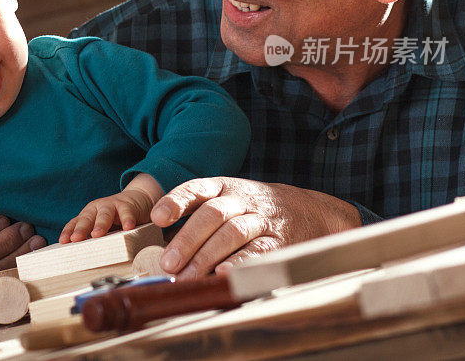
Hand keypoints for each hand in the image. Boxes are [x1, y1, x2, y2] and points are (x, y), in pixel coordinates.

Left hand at [59, 174, 163, 242]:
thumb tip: (83, 258)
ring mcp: (113, 205)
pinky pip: (127, 213)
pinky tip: (127, 227)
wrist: (138, 199)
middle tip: (75, 239)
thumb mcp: (104, 226)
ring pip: (105, 214)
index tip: (63, 241)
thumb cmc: (117, 217)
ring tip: (97, 234)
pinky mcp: (128, 206)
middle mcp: (98, 208)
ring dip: (100, 224)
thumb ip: (96, 237)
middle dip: (81, 229)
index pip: (76, 222)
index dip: (69, 231)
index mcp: (89, 214)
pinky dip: (127, 220)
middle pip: (87, 218)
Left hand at [150, 177, 361, 277]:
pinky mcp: (279, 242)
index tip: (157, 217)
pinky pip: (258, 251)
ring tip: (187, 277)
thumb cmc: (251, 208)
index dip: (176, 201)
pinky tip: (222, 275)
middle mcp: (242, 199)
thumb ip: (195, 214)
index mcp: (224, 186)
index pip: (197, 189)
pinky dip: (239, 263)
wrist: (307, 210)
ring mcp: (262, 220)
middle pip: (212, 214)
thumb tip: (157, 241)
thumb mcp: (226, 199)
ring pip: (233, 232)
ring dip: (207, 256)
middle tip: (168, 264)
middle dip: (187, 239)